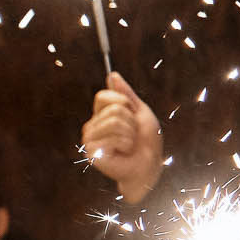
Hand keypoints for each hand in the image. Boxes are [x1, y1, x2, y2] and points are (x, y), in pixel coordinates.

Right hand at [80, 72, 164, 203]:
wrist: (149, 165)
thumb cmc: (146, 141)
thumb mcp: (140, 112)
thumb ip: (125, 94)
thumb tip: (112, 74)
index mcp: (100, 116)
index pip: (103, 96)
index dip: (122, 102)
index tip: (131, 114)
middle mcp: (92, 126)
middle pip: (113, 109)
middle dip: (131, 121)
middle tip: (132, 135)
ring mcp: (90, 140)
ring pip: (114, 121)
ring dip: (130, 133)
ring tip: (129, 144)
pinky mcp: (92, 152)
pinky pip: (113, 137)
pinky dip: (126, 144)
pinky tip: (123, 152)